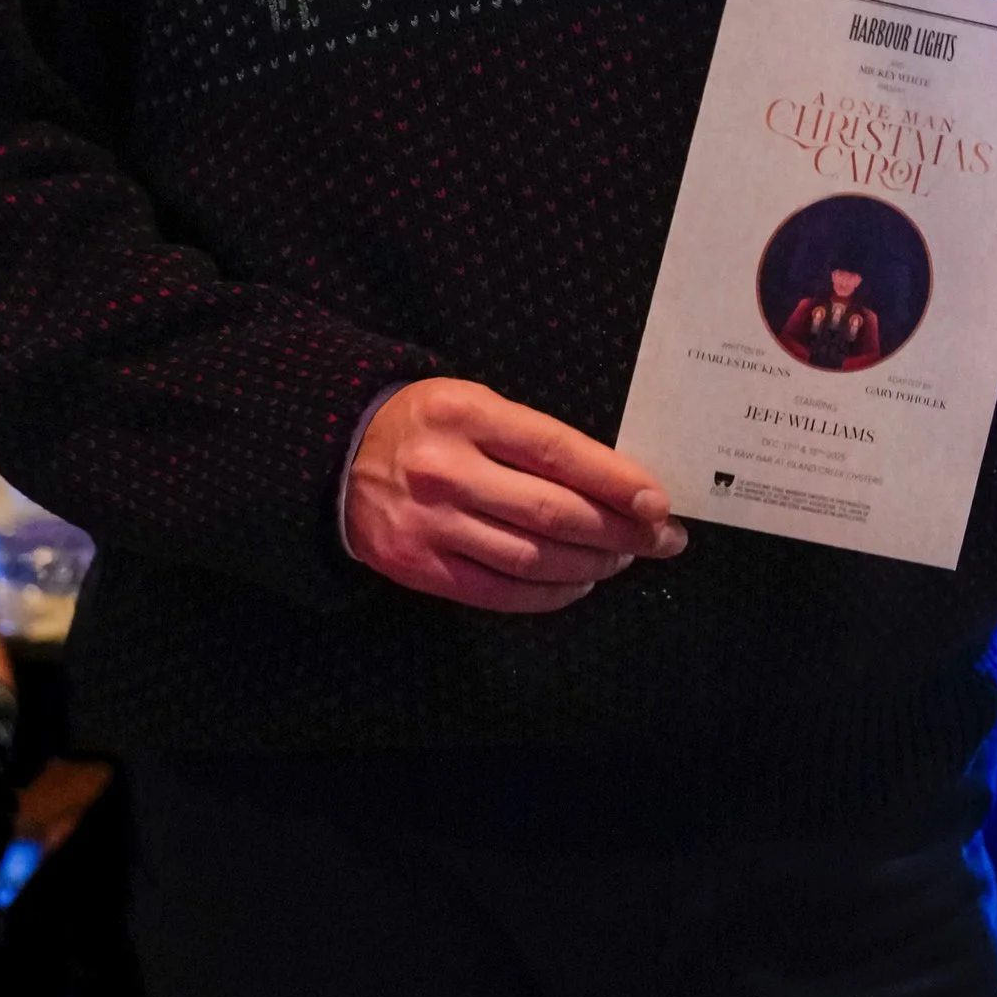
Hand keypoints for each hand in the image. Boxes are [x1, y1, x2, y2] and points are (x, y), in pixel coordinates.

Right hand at [345, 379, 686, 614]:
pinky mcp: (418, 567)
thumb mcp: (474, 402)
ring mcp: (430, 524)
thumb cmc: (426, 426)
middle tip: (659, 539)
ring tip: (622, 559)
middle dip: (619, 531)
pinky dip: (548, 593)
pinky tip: (576, 584)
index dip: (615, 481)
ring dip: (591, 565)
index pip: (558, 451)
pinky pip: (498, 591)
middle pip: (552, 512)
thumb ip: (533, 438)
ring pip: (531, 558)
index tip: (657, 503)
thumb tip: (616, 482)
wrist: (336, 457)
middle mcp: (447, 470)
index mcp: (467, 414)